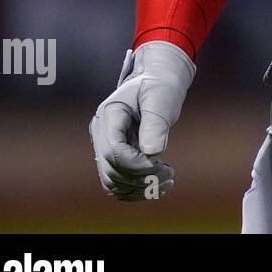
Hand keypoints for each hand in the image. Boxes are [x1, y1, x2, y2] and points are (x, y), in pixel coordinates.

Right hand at [88, 41, 195, 201]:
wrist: (159, 82)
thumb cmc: (161, 85)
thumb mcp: (161, 97)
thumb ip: (156, 123)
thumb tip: (152, 152)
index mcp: (109, 114)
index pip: (113, 150)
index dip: (136, 164)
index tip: (161, 165)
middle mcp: (101, 132)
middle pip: (111, 169)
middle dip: (140, 177)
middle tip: (170, 175)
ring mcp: (105, 145)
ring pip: (112, 180)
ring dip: (138, 188)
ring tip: (168, 181)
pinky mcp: (114, 156)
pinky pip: (118, 181)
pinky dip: (136, 189)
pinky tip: (159, 185)